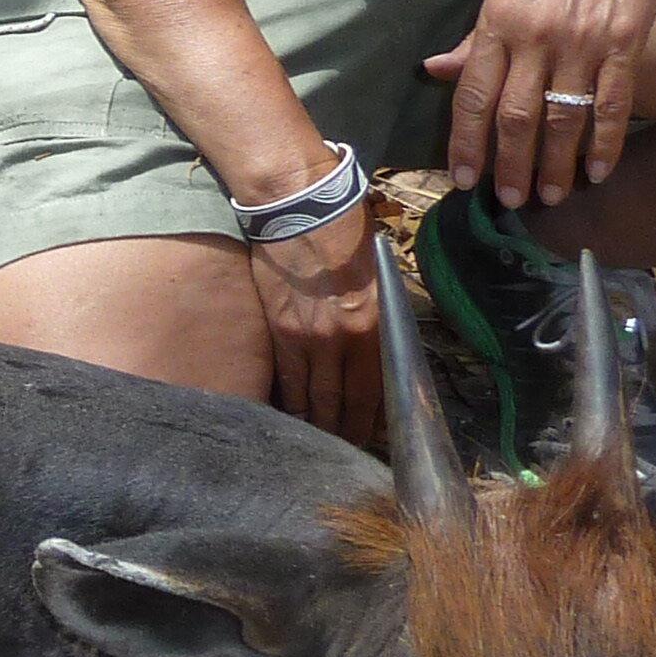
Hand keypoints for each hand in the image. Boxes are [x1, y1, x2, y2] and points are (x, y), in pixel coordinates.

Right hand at [247, 205, 383, 444]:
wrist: (300, 207)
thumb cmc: (345, 232)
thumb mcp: (378, 275)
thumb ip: (378, 316)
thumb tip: (377, 346)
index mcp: (373, 327)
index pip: (374, 393)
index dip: (370, 423)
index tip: (369, 438)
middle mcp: (341, 341)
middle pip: (342, 403)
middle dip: (343, 431)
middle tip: (343, 448)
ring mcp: (306, 339)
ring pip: (311, 399)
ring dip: (315, 423)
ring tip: (316, 439)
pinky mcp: (277, 331)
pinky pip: (285, 379)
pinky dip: (289, 401)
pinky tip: (289, 415)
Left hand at [425, 0, 655, 207]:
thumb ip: (476, 37)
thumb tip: (434, 71)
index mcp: (498, 20)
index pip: (472, 95)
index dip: (465, 142)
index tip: (463, 179)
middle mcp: (535, 35)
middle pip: (516, 117)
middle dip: (509, 166)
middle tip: (508, 200)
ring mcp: (582, 41)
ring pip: (562, 119)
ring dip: (554, 165)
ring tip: (548, 196)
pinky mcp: (625, 43)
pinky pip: (612, 105)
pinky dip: (606, 144)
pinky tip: (600, 171)